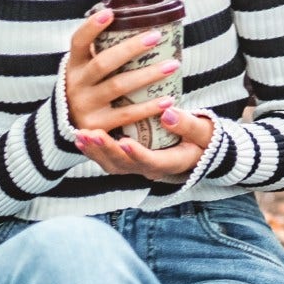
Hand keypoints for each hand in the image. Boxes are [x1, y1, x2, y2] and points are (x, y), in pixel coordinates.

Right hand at [60, 9, 214, 180]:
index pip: (78, 41)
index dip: (91, 27)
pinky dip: (149, 107)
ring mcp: (85, 106)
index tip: (109, 13)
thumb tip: (129, 16)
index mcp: (74, 65)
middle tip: (156, 36)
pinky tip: (168, 100)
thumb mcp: (86, 68)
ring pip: (118, 86)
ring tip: (173, 65)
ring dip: (148, 75)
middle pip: (103, 63)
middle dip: (131, 48)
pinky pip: (127, 114)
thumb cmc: (90, 88)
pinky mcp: (98, 125)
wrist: (72, 127)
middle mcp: (76, 84)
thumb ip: (101, 49)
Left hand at [74, 101, 215, 182]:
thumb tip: (168, 114)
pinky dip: (94, 150)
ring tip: (81, 135)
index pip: (151, 162)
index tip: (124, 141)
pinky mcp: (129, 160)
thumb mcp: (203, 130)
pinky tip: (80, 138)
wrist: (198, 147)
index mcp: (171, 163)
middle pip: (125, 165)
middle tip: (91, 134)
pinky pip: (108, 159)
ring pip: (112, 165)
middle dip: (106, 150)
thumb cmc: (202, 137)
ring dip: (95, 151)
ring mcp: (138, 167)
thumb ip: (188, 124)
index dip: (137, 154)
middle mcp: (151, 169)